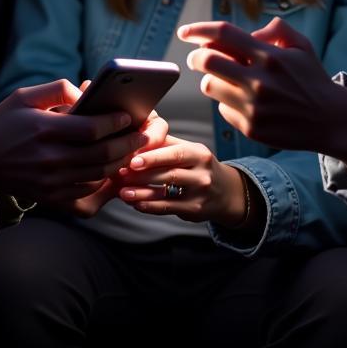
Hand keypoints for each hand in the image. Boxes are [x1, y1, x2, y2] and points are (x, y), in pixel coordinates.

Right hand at [0, 80, 148, 205]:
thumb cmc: (5, 123)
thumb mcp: (24, 96)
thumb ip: (57, 89)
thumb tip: (86, 93)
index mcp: (44, 130)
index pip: (91, 129)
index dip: (114, 122)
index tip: (128, 115)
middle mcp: (50, 159)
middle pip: (101, 154)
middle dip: (128, 143)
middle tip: (142, 133)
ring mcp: (51, 181)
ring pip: (99, 174)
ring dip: (121, 162)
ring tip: (133, 149)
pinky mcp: (51, 197)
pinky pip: (87, 191)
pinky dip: (105, 180)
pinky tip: (113, 168)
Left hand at [115, 134, 250, 226]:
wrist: (226, 192)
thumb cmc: (198, 166)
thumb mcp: (188, 150)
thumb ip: (165, 143)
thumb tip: (136, 137)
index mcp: (199, 153)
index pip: (175, 153)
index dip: (152, 157)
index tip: (132, 160)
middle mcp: (202, 173)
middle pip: (169, 173)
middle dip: (142, 174)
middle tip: (120, 174)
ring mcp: (200, 193)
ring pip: (167, 192)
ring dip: (142, 192)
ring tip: (123, 192)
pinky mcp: (195, 210)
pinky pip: (168, 208)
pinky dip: (150, 206)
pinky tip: (136, 204)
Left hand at [178, 18, 346, 171]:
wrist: (332, 120)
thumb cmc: (312, 79)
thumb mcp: (301, 46)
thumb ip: (276, 30)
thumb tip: (249, 32)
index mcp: (270, 56)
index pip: (223, 34)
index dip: (198, 30)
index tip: (184, 32)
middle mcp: (259, 80)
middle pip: (207, 61)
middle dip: (196, 57)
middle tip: (198, 58)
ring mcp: (254, 106)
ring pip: (210, 86)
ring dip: (212, 80)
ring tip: (226, 80)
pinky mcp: (251, 128)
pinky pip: (222, 109)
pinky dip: (227, 102)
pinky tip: (245, 102)